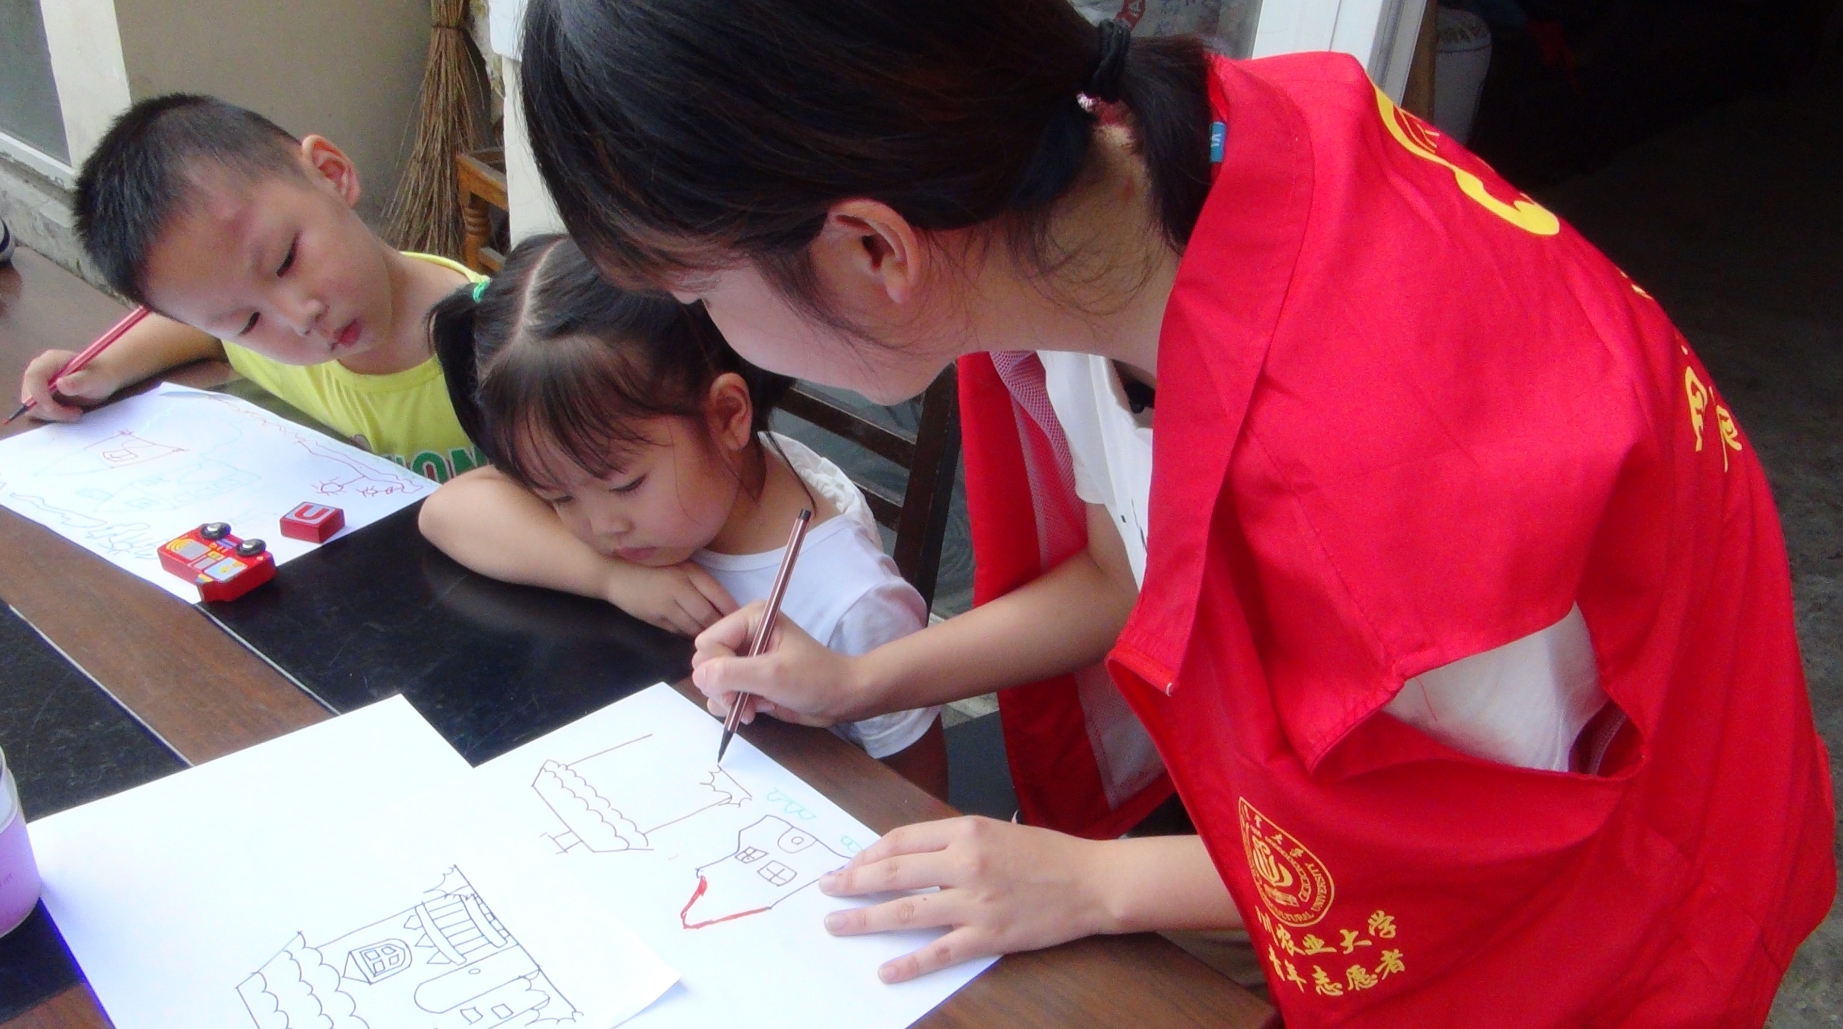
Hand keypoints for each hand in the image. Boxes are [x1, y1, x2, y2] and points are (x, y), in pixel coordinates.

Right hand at [17, 349, 121, 420]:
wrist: (103, 378)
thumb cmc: (100, 375)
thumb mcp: (95, 379)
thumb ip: (78, 382)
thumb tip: (59, 384)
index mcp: (50, 360)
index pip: (33, 376)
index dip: (38, 395)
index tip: (52, 408)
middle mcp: (39, 369)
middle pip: (29, 393)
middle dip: (49, 409)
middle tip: (75, 413)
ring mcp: (37, 382)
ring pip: (32, 405)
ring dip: (53, 414)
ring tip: (76, 411)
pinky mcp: (39, 394)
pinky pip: (38, 410)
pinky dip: (51, 415)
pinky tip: (68, 412)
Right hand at [604, 561, 736, 636]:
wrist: (614, 571)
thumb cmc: (651, 564)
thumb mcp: (680, 563)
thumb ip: (701, 580)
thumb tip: (725, 603)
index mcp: (689, 572)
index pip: (719, 596)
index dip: (732, 610)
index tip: (743, 618)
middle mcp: (679, 589)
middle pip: (708, 616)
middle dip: (722, 627)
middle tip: (733, 635)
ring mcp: (665, 606)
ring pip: (694, 627)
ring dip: (707, 634)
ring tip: (718, 639)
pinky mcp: (654, 620)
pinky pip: (679, 632)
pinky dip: (689, 635)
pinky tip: (696, 637)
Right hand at [690, 601, 862, 726]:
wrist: (842, 699)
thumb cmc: (814, 679)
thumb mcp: (772, 675)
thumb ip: (732, 673)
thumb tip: (698, 677)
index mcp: (752, 619)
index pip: (708, 642)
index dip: (716, 667)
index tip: (736, 686)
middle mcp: (745, 635)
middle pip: (706, 662)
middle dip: (720, 687)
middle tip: (740, 701)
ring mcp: (746, 659)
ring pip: (712, 681)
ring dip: (727, 700)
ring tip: (751, 708)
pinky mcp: (749, 680)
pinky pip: (724, 694)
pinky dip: (734, 707)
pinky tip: (754, 711)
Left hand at [817, 817, 1112, 982]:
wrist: (1091, 882)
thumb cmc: (1046, 854)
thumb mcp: (995, 831)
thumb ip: (952, 842)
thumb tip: (905, 859)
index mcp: (966, 830)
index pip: (900, 840)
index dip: (868, 854)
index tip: (850, 866)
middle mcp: (964, 863)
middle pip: (893, 873)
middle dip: (852, 883)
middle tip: (826, 890)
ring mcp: (975, 903)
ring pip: (905, 913)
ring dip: (864, 919)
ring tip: (836, 924)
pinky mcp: (988, 936)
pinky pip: (939, 952)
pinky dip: (909, 963)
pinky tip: (885, 970)